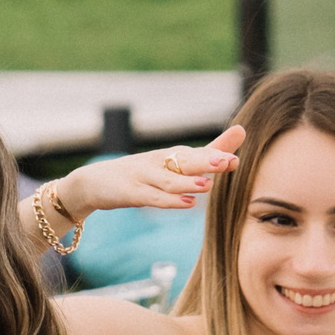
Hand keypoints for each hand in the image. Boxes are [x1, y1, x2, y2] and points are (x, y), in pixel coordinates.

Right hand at [54, 126, 242, 219]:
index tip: (238, 149)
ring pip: (170, 180)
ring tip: (207, 185)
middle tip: (227, 161)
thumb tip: (242, 131)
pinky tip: (186, 203)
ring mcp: (144, 177)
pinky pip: (153, 197)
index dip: (218, 151)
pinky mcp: (131, 193)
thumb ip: (208, 151)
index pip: (198, 151)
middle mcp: (159, 162)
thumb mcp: (172, 163)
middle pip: (186, 160)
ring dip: (188, 183)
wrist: (92, 183)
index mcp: (170, 156)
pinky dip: (170, 201)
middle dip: (207, 161)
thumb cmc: (139, 174)